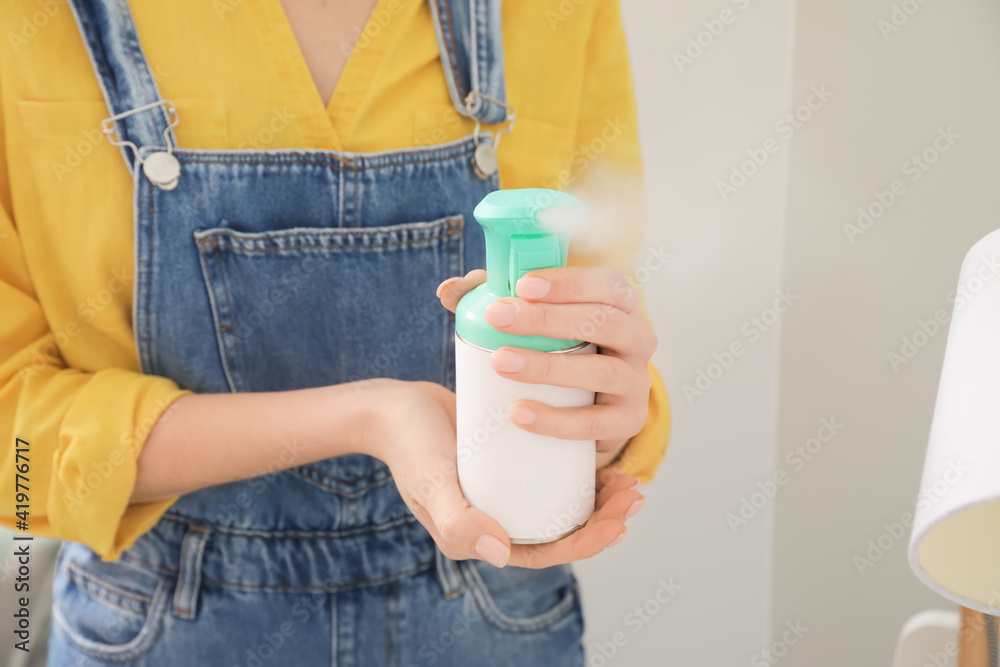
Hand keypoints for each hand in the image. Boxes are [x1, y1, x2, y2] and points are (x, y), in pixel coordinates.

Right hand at [364, 379, 643, 568]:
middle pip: (563, 526)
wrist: (392, 408)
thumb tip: (502, 552)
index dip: (592, 539)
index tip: (622, 515)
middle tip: (633, 490)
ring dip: (597, 494)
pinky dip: (577, 466)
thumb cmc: (410, 447)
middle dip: (605, 516)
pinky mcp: (509, 460)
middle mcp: (500, 516)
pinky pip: (549, 470)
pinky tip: (601, 446)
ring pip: (560, 499)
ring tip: (626, 474)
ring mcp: (506, 489)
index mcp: (487, 537)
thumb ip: (457, 522)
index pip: (550, 550)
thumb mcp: (431, 484)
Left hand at [437, 267, 656, 466]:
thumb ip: (494, 297)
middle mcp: (638, 338)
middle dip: (549, 318)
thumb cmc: (560, 349)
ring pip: (602, 371)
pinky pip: (596, 423)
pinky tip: (519, 412)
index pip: (607, 284)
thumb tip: (448, 289)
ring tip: (501, 363)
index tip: (523, 285)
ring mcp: (636, 383)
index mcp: (620, 304)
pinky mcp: (628, 421)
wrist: (587, 409)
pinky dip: (556, 420)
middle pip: (604, 322)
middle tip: (498, 318)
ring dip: (549, 366)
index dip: (569, 282)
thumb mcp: (537, 320)